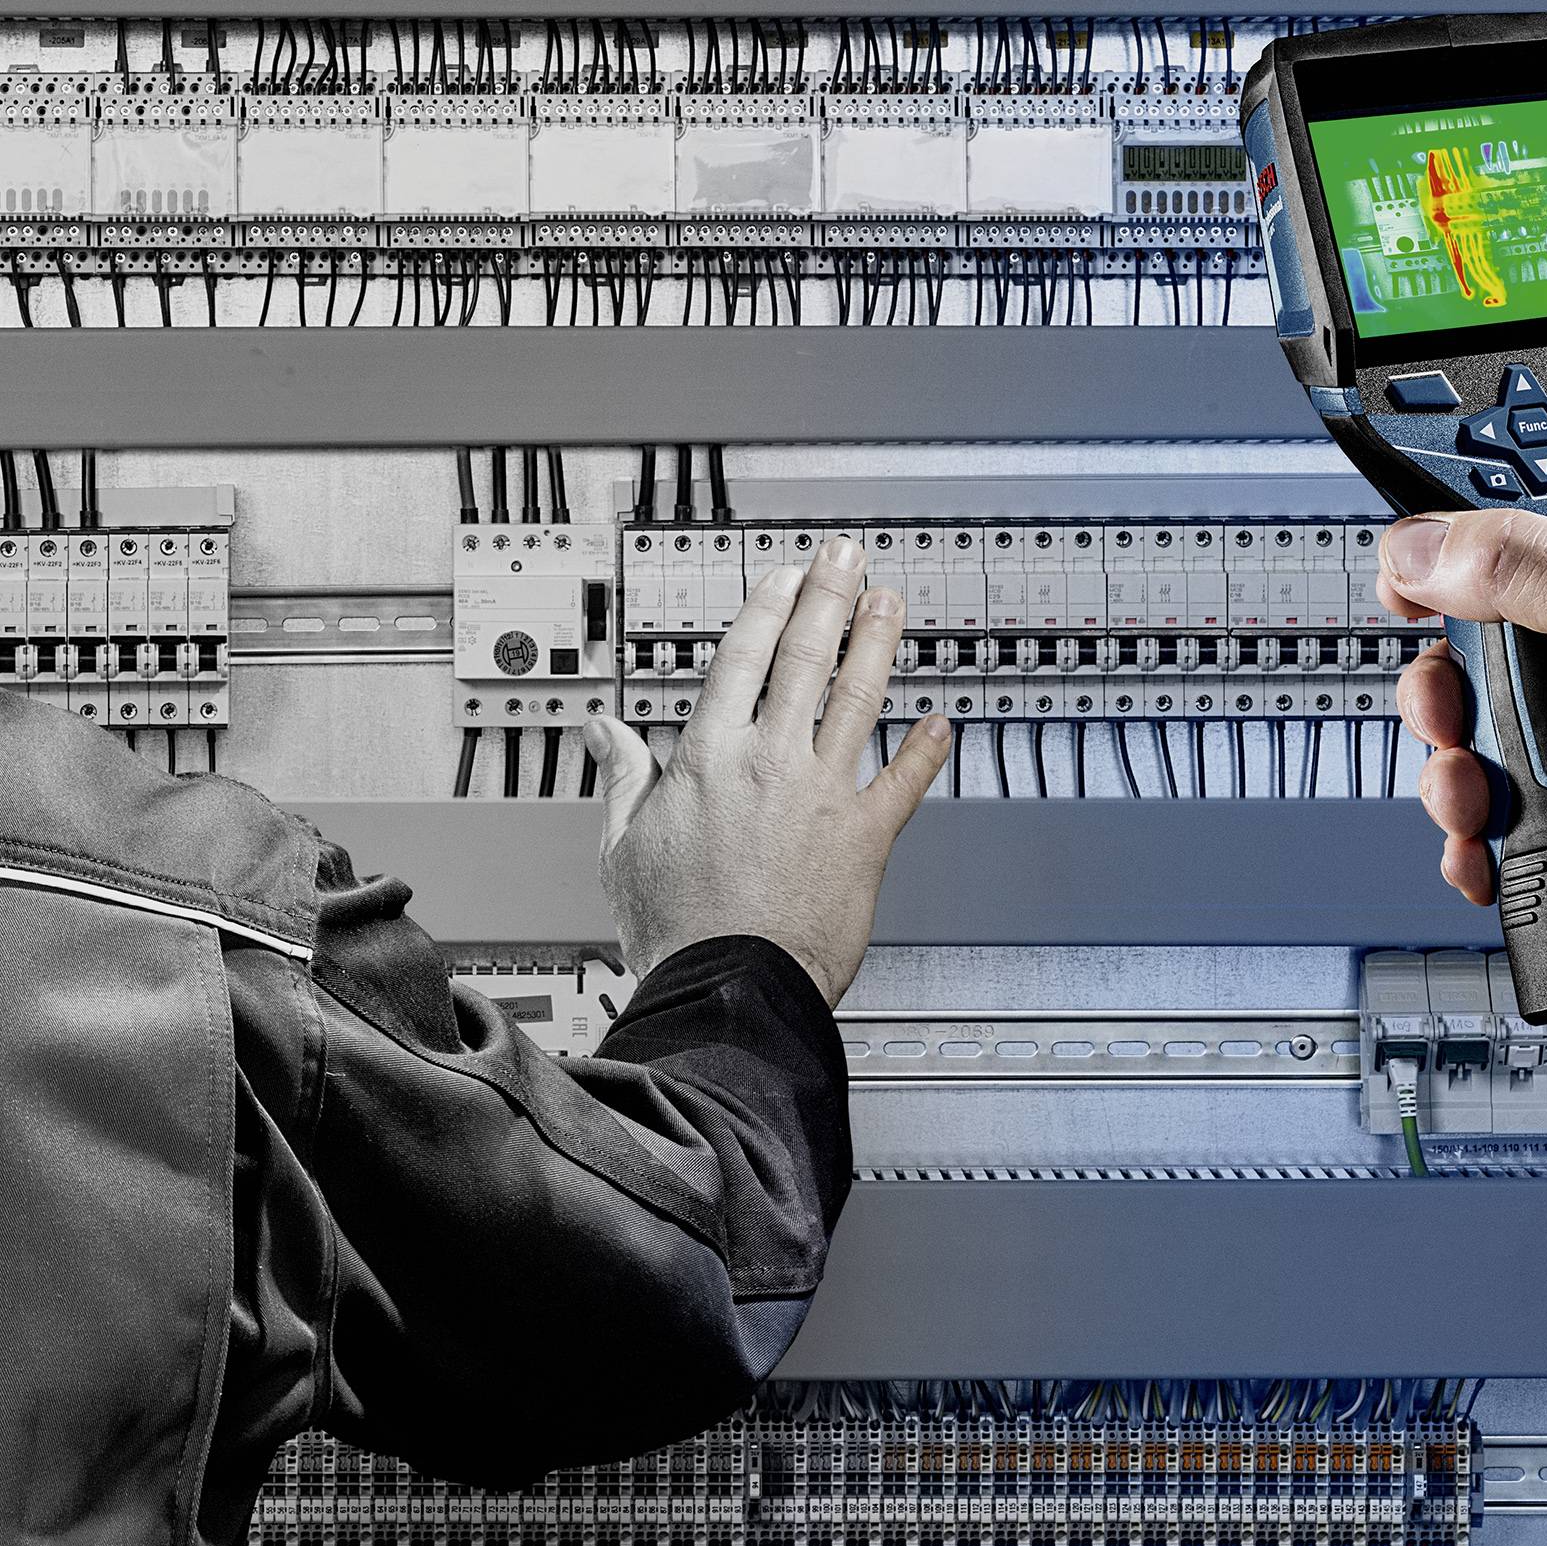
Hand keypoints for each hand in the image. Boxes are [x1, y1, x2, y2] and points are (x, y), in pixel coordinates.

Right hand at [581, 536, 950, 1003]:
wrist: (726, 988)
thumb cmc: (675, 931)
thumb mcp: (623, 846)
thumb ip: (623, 778)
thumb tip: (604, 732)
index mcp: (709, 758)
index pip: (744, 658)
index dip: (768, 609)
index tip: (784, 578)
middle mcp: (771, 763)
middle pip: (806, 658)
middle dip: (828, 596)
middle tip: (845, 557)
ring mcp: (824, 796)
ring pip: (859, 700)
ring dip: (878, 644)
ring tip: (889, 604)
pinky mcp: (866, 839)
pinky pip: (906, 783)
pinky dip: (927, 751)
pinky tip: (942, 723)